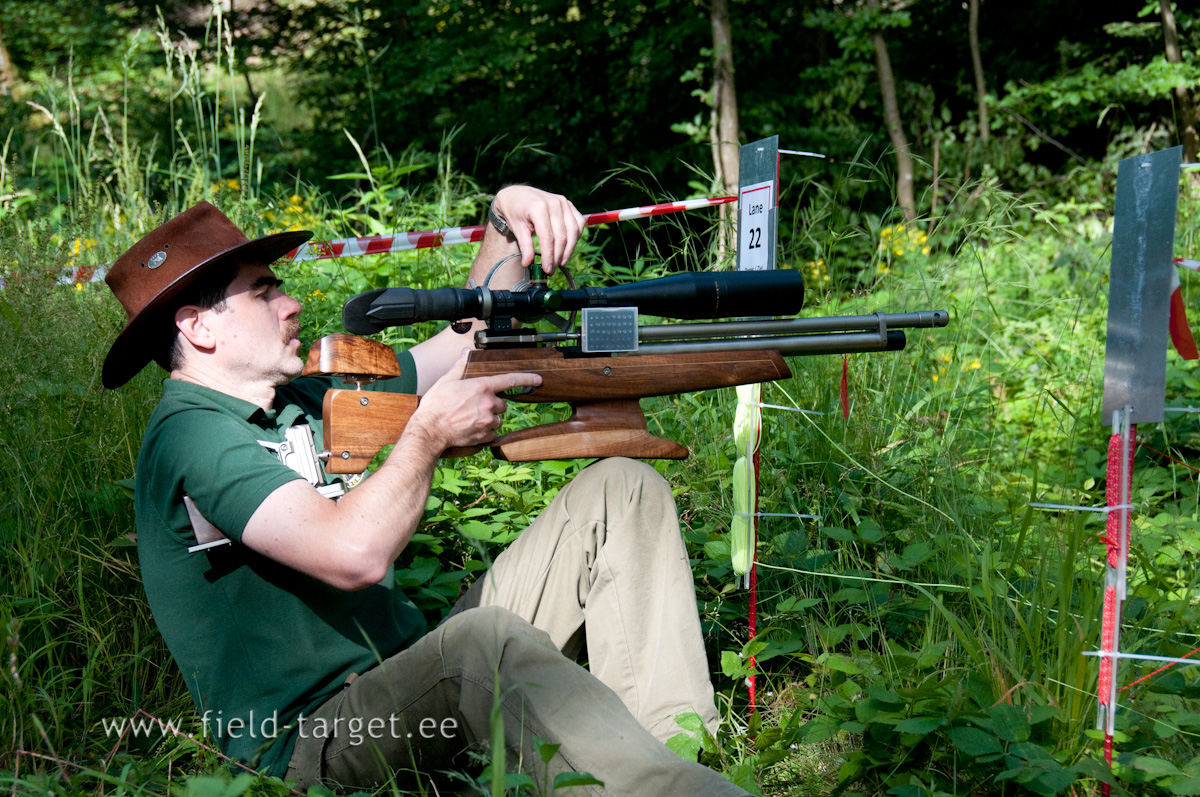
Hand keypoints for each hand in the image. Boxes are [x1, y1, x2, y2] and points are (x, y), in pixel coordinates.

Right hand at [409, 349, 541, 450]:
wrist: (429, 431)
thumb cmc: (436, 406)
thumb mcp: (446, 381)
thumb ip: (460, 366)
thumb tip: (466, 352)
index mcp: (482, 387)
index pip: (509, 380)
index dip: (526, 379)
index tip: (538, 379)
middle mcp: (488, 404)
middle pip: (502, 404)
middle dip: (493, 405)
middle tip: (475, 406)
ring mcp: (488, 421)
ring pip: (498, 419)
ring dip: (490, 419)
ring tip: (471, 418)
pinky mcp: (484, 436)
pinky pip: (492, 433)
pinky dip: (485, 432)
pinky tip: (471, 428)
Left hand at [493, 185, 585, 273]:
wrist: (517, 195)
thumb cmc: (515, 212)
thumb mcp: (516, 228)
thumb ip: (525, 246)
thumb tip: (528, 264)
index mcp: (539, 208)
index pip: (548, 237)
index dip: (549, 256)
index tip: (547, 269)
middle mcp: (554, 203)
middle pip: (562, 236)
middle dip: (558, 256)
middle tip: (552, 269)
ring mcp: (563, 203)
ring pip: (573, 231)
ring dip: (569, 249)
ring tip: (561, 261)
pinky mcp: (569, 205)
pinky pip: (578, 223)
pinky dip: (575, 237)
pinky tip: (568, 247)